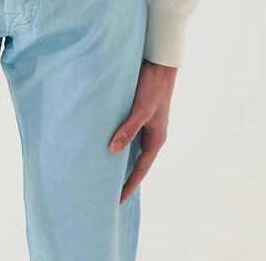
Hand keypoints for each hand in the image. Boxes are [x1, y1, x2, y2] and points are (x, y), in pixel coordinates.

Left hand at [108, 57, 177, 203]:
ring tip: (105, 170)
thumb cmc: (152, 86)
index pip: (140, 169)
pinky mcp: (141, 114)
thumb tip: (113, 151)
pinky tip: (108, 141)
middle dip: (125, 176)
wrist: (160, 63)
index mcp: (156, 139)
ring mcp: (148, 124)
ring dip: (121, 158)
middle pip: (137, 161)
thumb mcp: (141, 109)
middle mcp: (153, 135)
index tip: (117, 201)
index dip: (129, 185)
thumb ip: (128, 129)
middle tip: (108, 190)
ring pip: (133, 147)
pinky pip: (130, 134)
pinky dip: (120, 141)